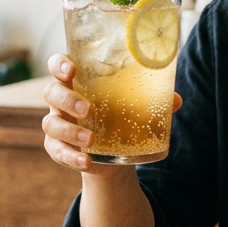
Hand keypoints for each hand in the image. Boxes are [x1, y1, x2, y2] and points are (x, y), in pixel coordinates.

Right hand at [41, 53, 180, 176]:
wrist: (113, 152)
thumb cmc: (120, 115)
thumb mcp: (135, 105)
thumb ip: (153, 100)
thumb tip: (176, 100)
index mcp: (77, 80)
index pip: (58, 65)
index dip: (60, 64)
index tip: (71, 69)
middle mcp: (62, 100)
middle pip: (52, 92)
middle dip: (67, 99)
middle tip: (88, 109)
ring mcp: (57, 124)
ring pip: (51, 124)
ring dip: (71, 131)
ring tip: (91, 140)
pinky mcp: (58, 147)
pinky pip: (58, 151)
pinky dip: (72, 157)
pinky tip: (86, 162)